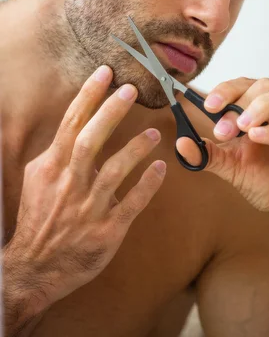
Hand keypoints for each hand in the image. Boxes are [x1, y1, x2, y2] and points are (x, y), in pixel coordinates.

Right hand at [3, 66, 165, 311]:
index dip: (89, 95)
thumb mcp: (38, 180)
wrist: (33, 268)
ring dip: (136, 148)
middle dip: (110, 112)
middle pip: (90, 140)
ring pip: (114, 171)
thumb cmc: (39, 218)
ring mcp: (88, 209)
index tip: (105, 73)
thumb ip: (57, 154)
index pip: (71, 123)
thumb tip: (75, 126)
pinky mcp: (106, 231)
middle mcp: (69, 184)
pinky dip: (148, 184)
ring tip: (155, 133)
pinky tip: (161, 168)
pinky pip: (132, 203)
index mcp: (52, 167)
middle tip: (131, 90)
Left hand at [183, 78, 268, 236]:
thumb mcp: (233, 168)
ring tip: (243, 126)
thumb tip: (180, 144)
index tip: (208, 106)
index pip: (248, 84)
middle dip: (241, 103)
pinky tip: (259, 138)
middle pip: (268, 84)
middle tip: (222, 130)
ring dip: (265, 106)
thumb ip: (209, 155)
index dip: (227, 90)